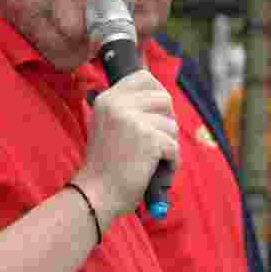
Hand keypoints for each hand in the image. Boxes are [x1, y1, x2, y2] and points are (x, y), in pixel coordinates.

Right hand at [75, 70, 179, 224]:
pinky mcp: (149, 138)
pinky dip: (171, 162)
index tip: (158, 111)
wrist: (97, 194)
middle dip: (167, 121)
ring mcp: (133, 120)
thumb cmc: (105, 166)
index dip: (157, 92)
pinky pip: (174, 146)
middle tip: (158, 140)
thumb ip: (126, 110)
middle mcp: (118, 104)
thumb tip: (161, 98)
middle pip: (164, 98)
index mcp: (107, 99)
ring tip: (153, 160)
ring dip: (169, 145)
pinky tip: (157, 171)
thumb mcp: (106, 126)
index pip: (143, 77)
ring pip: (171, 124)